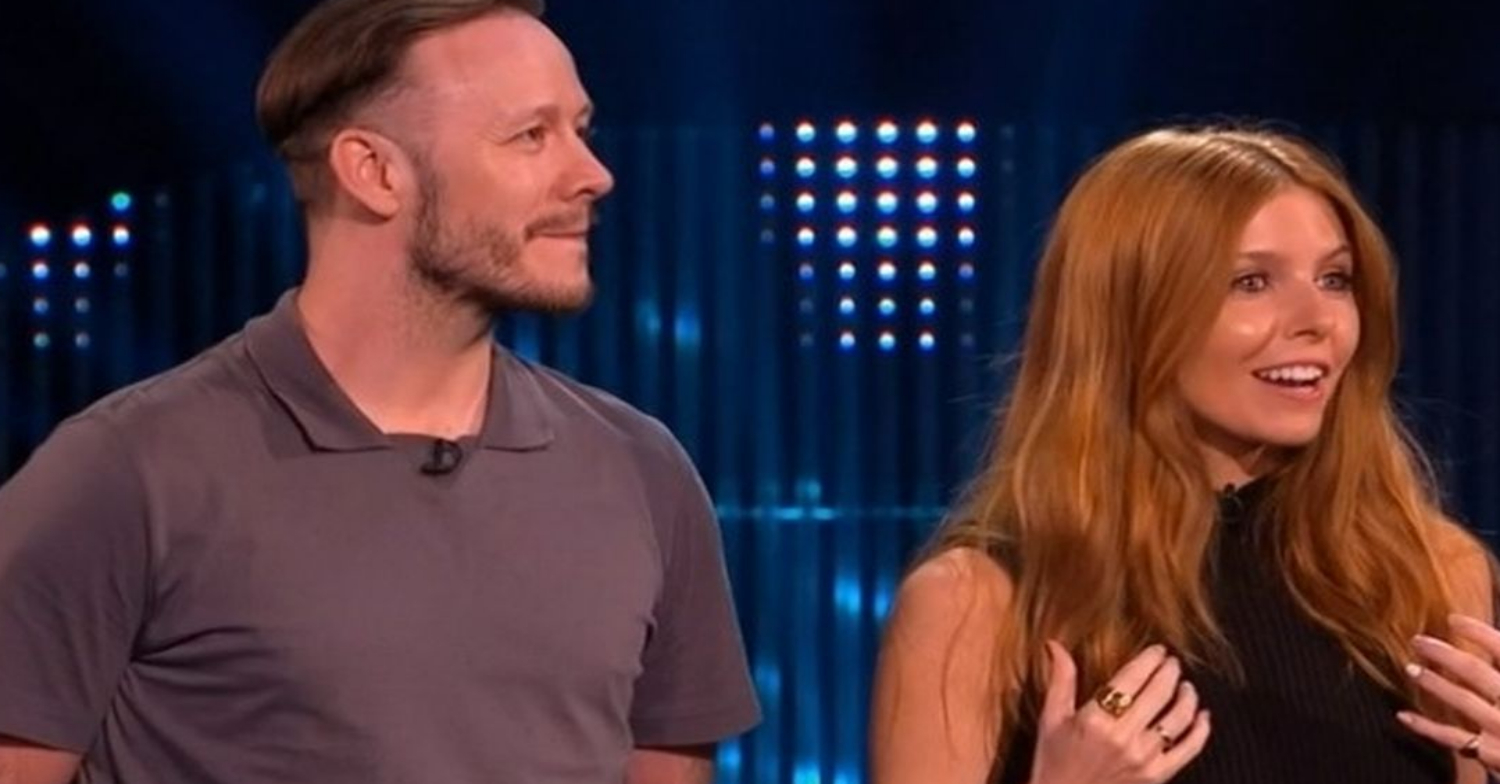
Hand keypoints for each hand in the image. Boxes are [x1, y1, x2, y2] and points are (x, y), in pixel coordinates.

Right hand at [1029, 642, 1210, 783]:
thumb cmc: (1053, 763)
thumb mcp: (1051, 719)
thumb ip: (1060, 679)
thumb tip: (1055, 644)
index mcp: (1095, 719)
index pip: (1132, 677)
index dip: (1150, 659)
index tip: (1157, 650)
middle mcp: (1122, 737)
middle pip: (1158, 692)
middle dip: (1170, 671)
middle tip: (1173, 662)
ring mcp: (1143, 758)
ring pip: (1178, 717)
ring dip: (1187, 696)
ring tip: (1187, 686)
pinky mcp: (1157, 776)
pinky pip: (1189, 748)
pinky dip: (1201, 730)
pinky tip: (1203, 716)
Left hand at [1399, 614, 1499, 772]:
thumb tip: (1493, 643)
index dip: (1476, 631)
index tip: (1452, 619)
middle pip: (1473, 670)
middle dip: (1443, 653)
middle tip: (1418, 640)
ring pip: (1460, 699)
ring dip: (1433, 682)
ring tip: (1411, 668)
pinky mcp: (1491, 753)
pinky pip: (1452, 737)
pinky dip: (1425, 727)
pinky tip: (1403, 715)